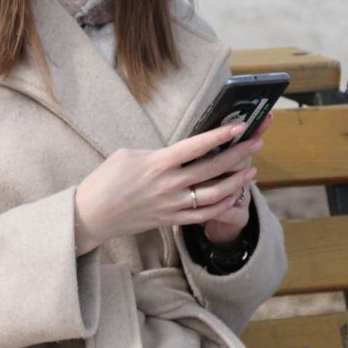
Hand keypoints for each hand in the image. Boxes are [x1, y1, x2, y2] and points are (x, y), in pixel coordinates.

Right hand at [72, 114, 271, 254]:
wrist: (92, 215)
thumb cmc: (106, 180)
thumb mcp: (128, 155)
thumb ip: (158, 152)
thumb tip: (181, 151)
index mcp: (157, 163)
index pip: (195, 147)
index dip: (219, 136)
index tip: (239, 126)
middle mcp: (168, 185)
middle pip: (211, 169)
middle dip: (238, 154)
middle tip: (256, 142)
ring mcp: (172, 205)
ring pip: (214, 194)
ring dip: (236, 181)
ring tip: (251, 170)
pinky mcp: (171, 220)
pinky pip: (203, 215)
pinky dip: (221, 205)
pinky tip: (233, 195)